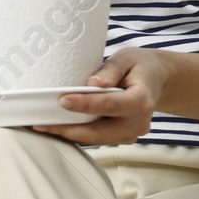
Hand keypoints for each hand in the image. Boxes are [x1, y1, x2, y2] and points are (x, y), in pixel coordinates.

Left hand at [33, 45, 172, 145]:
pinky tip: (60, 128)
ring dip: (70, 134)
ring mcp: (131, 133)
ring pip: (96, 139)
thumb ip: (110, 70)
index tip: (63, 100)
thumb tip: (92, 83)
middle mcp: (138, 121)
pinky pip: (98, 139)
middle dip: (70, 129)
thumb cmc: (139, 66)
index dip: (85, 104)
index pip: (111, 105)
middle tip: (43, 123)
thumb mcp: (126, 58)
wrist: (155, 80)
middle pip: (100, 131)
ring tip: (45, 127)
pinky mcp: (121, 138)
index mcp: (142, 100)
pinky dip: (78, 134)